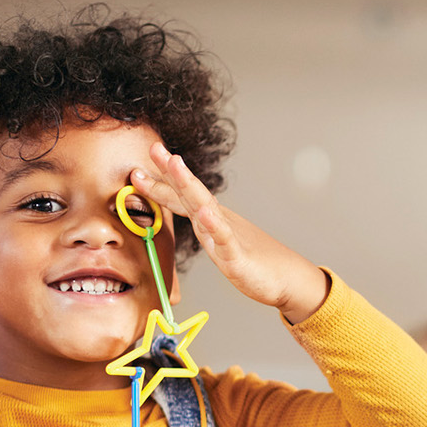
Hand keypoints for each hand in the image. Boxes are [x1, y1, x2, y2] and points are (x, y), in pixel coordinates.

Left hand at [130, 144, 328, 322]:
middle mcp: (217, 222)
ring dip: (188, 185)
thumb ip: (205, 226)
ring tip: (175, 165)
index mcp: (210, 220)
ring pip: (205, 208)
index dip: (159, 182)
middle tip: (154, 147)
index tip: (137, 168)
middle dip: (170, 171)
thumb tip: (189, 213)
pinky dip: (214, 225)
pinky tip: (204, 213)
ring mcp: (228, 237)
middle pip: (190, 193)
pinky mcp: (238, 257)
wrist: (288, 279)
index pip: (180, 197)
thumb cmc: (256, 261)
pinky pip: (225, 239)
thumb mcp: (221, 242)